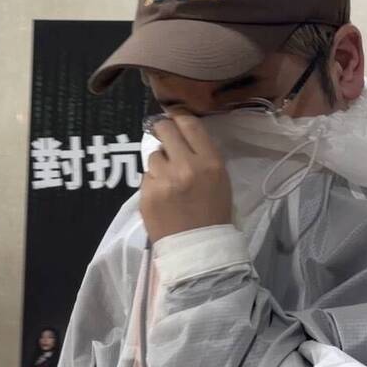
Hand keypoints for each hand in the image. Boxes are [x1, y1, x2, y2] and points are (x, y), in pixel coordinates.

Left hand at [140, 110, 231, 242]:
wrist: (199, 250)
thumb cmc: (214, 215)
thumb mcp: (220, 180)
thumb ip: (202, 156)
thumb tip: (180, 135)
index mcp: (210, 162)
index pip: (189, 124)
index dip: (179, 116)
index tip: (174, 117)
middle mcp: (186, 166)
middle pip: (164, 130)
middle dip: (162, 130)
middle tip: (162, 135)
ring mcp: (164, 180)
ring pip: (153, 156)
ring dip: (158, 163)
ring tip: (168, 180)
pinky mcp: (147, 194)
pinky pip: (145, 177)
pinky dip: (152, 182)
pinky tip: (162, 196)